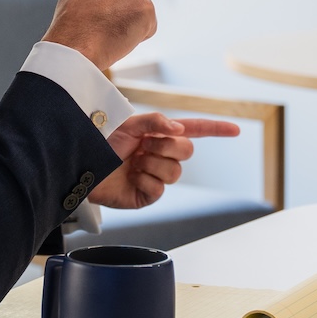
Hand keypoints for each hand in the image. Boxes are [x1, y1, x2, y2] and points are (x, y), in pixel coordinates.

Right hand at [42, 0, 156, 70]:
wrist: (75, 47)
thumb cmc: (70, 31)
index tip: (100, 10)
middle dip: (123, 6)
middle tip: (108, 24)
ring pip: (139, 7)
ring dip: (131, 21)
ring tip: (110, 34)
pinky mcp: (146, 7)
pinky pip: (149, 24)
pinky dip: (140, 35)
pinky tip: (120, 40)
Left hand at [88, 112, 241, 209]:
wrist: (81, 166)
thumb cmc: (100, 143)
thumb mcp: (127, 124)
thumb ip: (154, 121)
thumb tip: (177, 128)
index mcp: (160, 135)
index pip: (195, 130)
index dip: (216, 129)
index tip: (235, 129)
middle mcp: (161, 155)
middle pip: (187, 151)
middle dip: (166, 146)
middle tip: (144, 145)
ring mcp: (156, 176)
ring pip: (174, 171)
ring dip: (152, 164)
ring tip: (134, 163)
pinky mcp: (147, 195)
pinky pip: (159, 189)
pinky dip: (145, 181)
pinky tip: (132, 177)